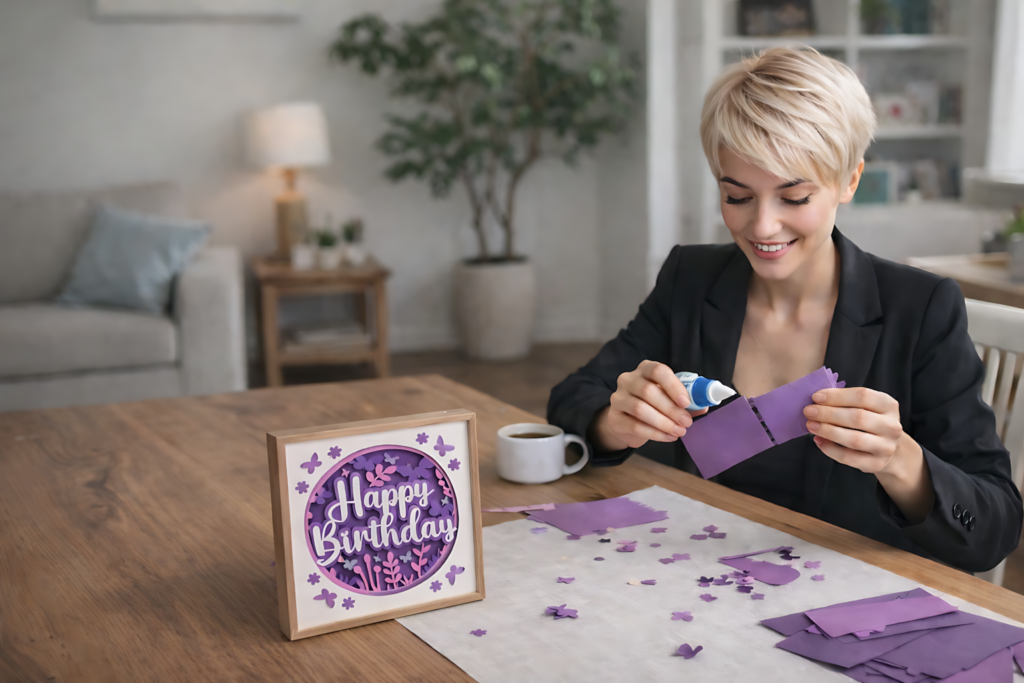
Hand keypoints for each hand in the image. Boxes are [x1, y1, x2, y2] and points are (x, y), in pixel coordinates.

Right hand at [590, 360, 707, 451]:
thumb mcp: (670, 398)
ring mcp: (618, 398)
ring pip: (640, 409)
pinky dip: (654, 433)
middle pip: (648, 391)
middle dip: (671, 409)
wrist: (627, 421)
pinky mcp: (614, 417)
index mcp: (645, 369)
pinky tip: (667, 437)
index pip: (658, 370)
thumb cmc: (653, 405)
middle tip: (687, 422)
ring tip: (679, 431)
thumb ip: (686, 400)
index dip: (673, 386)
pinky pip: (634, 426)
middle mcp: (628, 379)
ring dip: (663, 422)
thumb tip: (704, 406)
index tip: (686, 402)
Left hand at [803, 387, 905, 472]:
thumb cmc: (869, 421)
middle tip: (809, 411)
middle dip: (829, 414)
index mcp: (889, 406)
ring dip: (828, 431)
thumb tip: (817, 401)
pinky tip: (818, 440)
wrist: (888, 448)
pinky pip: (848, 457)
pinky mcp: (876, 464)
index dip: (837, 396)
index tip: (816, 397)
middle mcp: (891, 426)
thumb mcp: (866, 407)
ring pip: (854, 439)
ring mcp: (886, 447)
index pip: (863, 396)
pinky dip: (830, 449)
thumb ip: (845, 401)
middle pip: (858, 417)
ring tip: (811, 425)